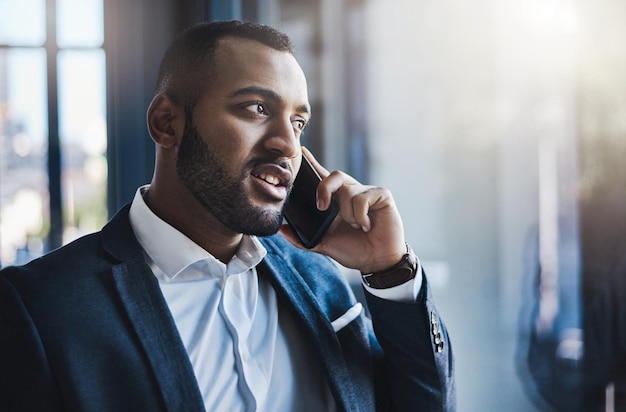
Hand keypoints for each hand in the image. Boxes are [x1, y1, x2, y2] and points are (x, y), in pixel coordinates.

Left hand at [279, 147, 406, 273]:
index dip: (313, 163)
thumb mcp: (324, 244)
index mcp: (337, 201)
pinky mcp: (382, 195)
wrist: (377, 262)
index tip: (301, 152)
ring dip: (347, 215)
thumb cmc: (355, 251)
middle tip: (322, 207)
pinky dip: (360, 216)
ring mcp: (368, 192)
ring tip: (357, 228)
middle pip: (335, 175)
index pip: (323, 177)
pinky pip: (362, 198)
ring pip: (347, 191)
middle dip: (324, 188)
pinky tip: (367, 226)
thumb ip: (303, 238)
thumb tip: (282, 229)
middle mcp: (352, 192)